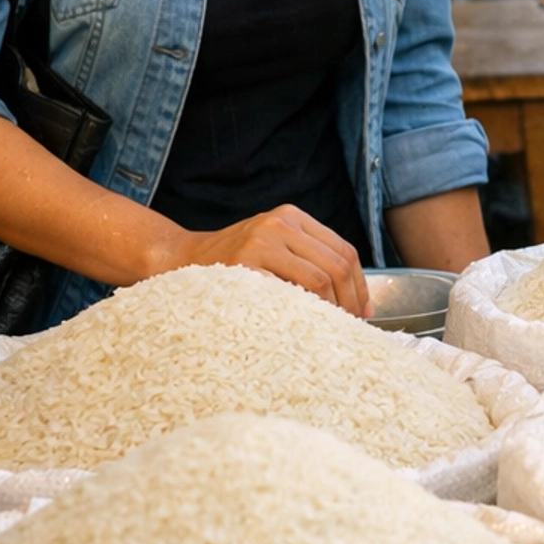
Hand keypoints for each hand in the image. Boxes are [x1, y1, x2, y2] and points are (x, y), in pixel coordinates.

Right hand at [154, 204, 371, 316]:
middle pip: (335, 265)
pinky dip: (303, 311)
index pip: (343, 250)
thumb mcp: (272, 243)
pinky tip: (304, 325)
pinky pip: (288, 292)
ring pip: (317, 279)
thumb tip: (353, 297)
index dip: (359, 284)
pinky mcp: (244, 264)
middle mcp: (279, 223)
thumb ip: (306, 257)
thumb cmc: (232, 260)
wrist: (180, 259)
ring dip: (330, 308)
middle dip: (349, 300)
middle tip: (349, 325)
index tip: (362, 310)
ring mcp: (261, 242)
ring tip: (329, 328)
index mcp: (292, 216)